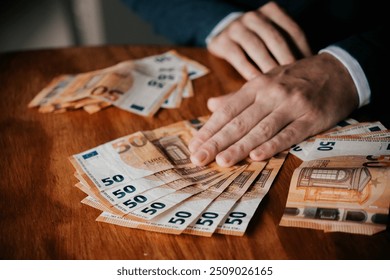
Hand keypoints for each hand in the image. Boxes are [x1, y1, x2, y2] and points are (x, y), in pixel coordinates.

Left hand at [189, 53, 358, 166]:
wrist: (337, 71)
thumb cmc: (295, 79)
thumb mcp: (264, 81)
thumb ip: (237, 97)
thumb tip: (210, 104)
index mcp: (256, 86)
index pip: (227, 111)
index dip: (210, 129)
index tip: (194, 146)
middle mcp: (271, 94)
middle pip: (239, 122)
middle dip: (217, 142)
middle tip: (198, 159)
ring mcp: (292, 106)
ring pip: (261, 129)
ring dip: (240, 146)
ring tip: (221, 161)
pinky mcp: (312, 118)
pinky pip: (289, 134)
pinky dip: (273, 145)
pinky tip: (256, 156)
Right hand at [207, 1, 311, 79]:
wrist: (223, 36)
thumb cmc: (257, 44)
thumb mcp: (273, 39)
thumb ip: (287, 48)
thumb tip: (314, 65)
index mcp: (272, 10)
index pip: (293, 31)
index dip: (303, 51)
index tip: (311, 72)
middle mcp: (253, 16)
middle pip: (276, 40)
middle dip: (287, 63)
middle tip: (297, 84)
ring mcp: (236, 27)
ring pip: (257, 48)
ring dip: (269, 70)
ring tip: (279, 89)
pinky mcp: (221, 41)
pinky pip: (239, 58)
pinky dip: (249, 72)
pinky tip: (258, 87)